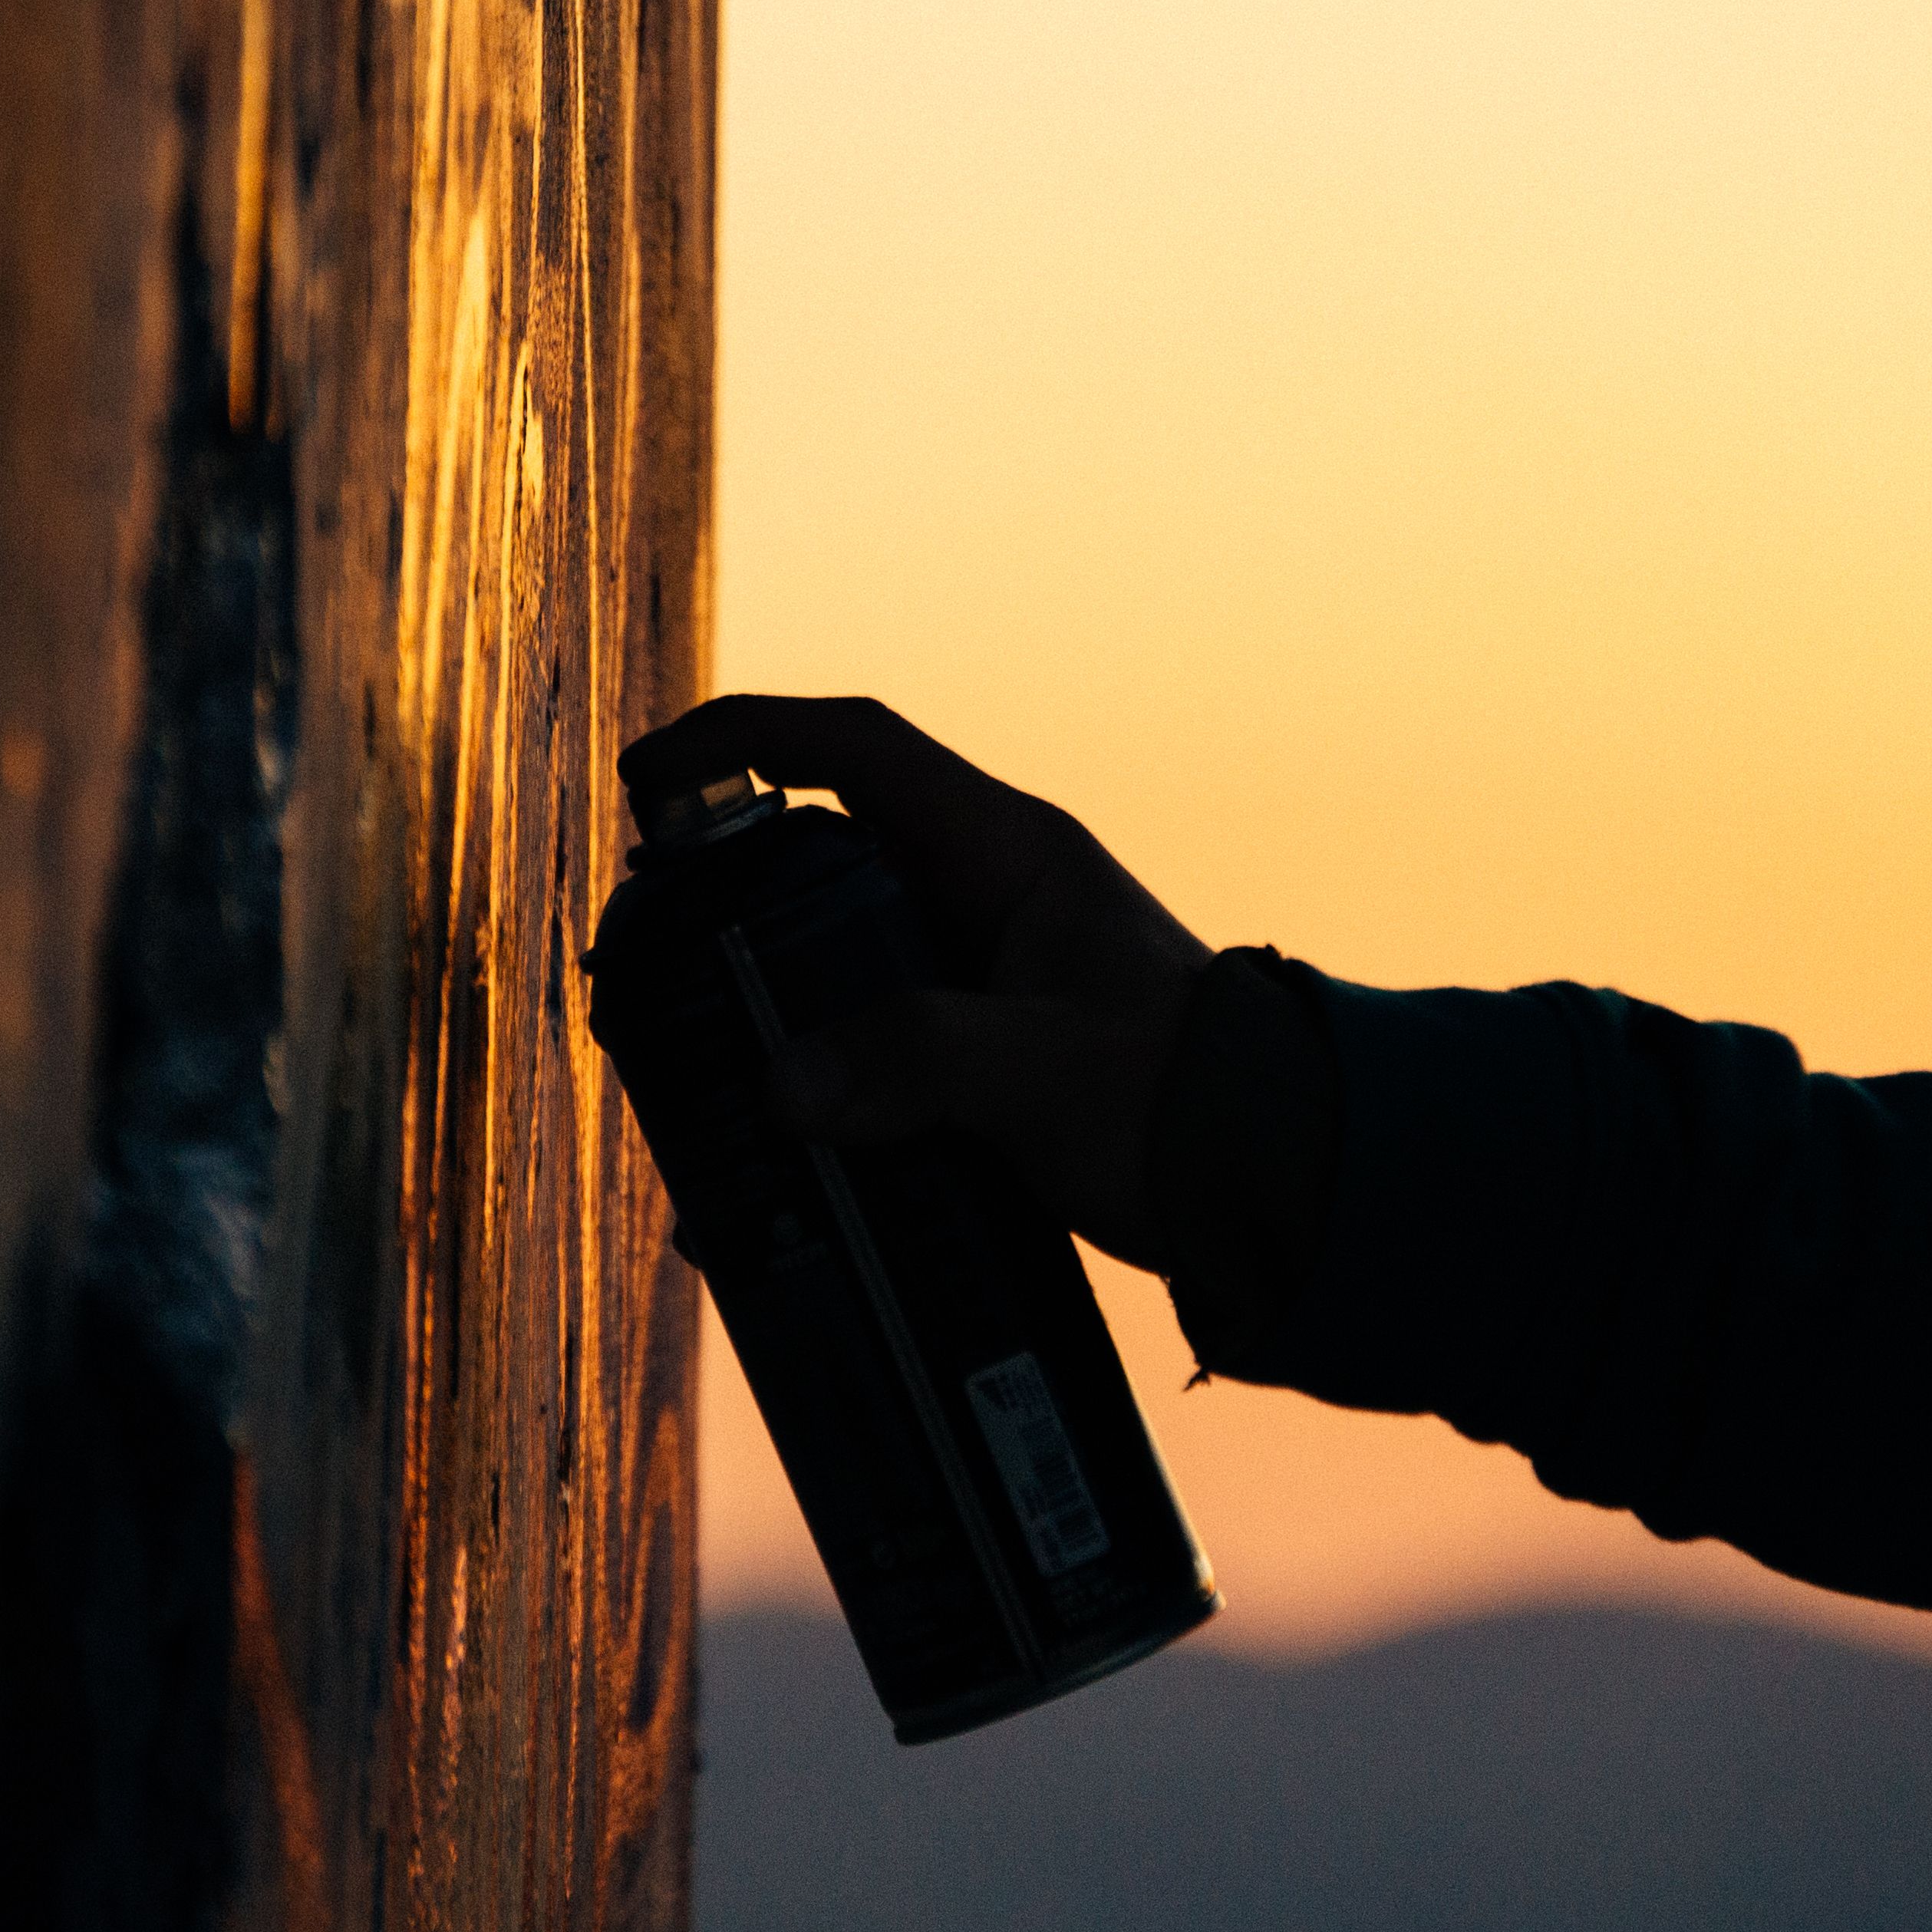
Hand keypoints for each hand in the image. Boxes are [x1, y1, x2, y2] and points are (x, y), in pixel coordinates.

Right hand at [615, 696, 1208, 1268]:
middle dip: (724, 909)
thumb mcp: (1043, 1070)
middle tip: (641, 964)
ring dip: (762, 1024)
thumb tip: (781, 1091)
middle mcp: (988, 904)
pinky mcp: (986, 1072)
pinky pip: (871, 1065)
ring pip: (837, 975)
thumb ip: (914, 1063)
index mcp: (1008, 854)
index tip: (651, 775)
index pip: (856, 749)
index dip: (746, 740)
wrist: (1290, 1191)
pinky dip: (814, 1107)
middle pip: (822, 866)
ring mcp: (985, 988)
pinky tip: (765, 1185)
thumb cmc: (1192, 1104)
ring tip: (681, 1085)